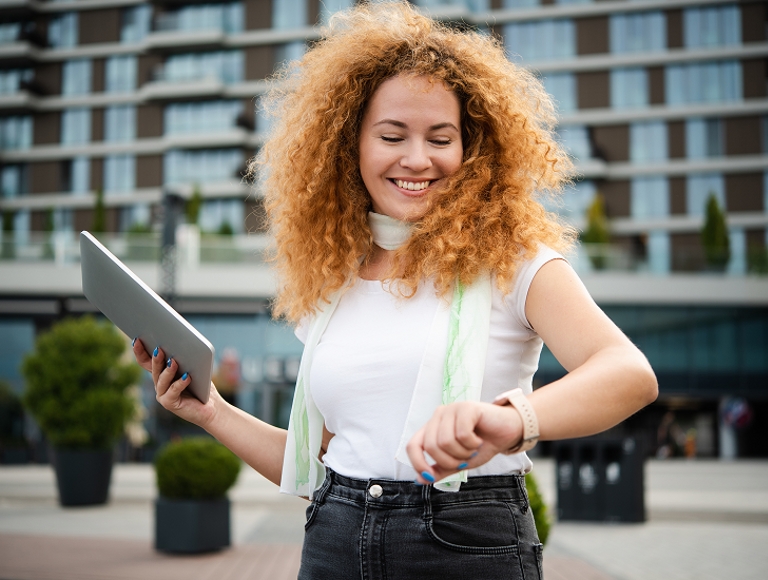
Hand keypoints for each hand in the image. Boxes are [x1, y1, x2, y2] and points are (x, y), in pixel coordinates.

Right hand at [132, 338, 221, 428]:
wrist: (211, 407)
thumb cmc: (202, 386)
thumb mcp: (192, 368)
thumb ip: (184, 359)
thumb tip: (180, 343)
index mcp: (161, 374)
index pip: (146, 361)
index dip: (140, 351)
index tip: (137, 339)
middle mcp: (159, 385)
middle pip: (154, 369)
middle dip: (155, 358)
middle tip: (158, 348)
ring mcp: (163, 395)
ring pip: (162, 380)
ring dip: (167, 370)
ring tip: (173, 361)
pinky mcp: (170, 404)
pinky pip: (173, 391)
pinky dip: (180, 383)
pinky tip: (187, 377)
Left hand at [406, 401, 522, 483]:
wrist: (508, 433)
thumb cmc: (483, 445)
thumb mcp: (459, 462)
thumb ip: (440, 469)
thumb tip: (419, 480)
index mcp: (432, 427)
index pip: (413, 445)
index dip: (418, 464)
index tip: (430, 477)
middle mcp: (439, 415)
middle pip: (431, 447)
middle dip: (450, 461)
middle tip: (465, 459)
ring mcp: (451, 409)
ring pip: (445, 441)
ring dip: (463, 453)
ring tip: (473, 448)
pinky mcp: (466, 407)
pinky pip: (462, 434)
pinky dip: (472, 444)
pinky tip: (479, 440)